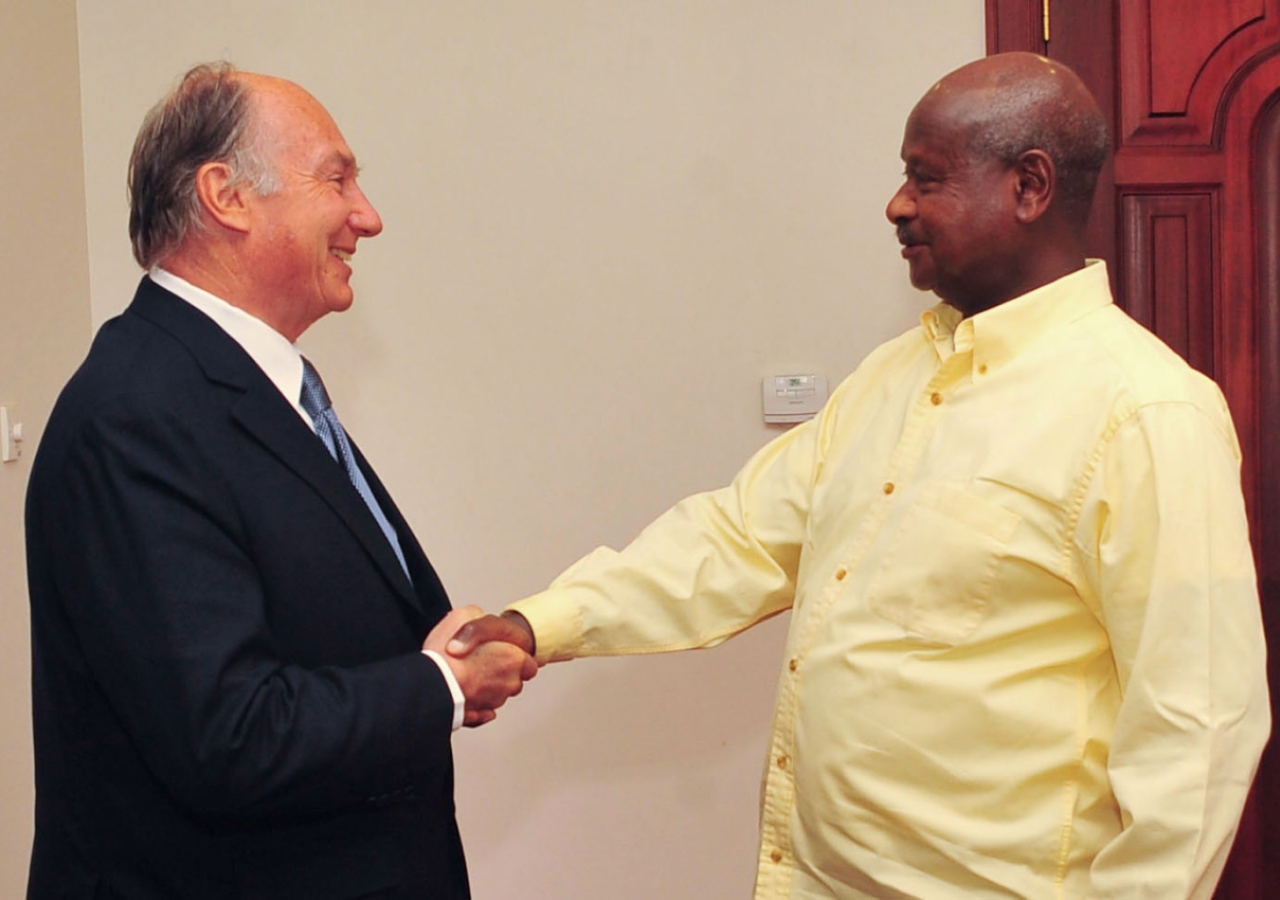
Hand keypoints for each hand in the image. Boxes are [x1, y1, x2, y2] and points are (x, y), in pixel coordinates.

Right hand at [424, 607, 536, 726]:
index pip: (530, 662)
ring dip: (487, 687)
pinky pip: (481, 712)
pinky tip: (463, 693)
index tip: (503, 652)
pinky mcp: (476, 716)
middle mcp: (509, 683)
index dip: (516, 656)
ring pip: (497, 695)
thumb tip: (477, 616)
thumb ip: (477, 615)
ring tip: (467, 675)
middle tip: (482, 661)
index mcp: (513, 659)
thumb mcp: (462, 616)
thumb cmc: (446, 656)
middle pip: (514, 679)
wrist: (429, 685)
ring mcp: (493, 701)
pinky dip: (475, 705)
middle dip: (502, 672)